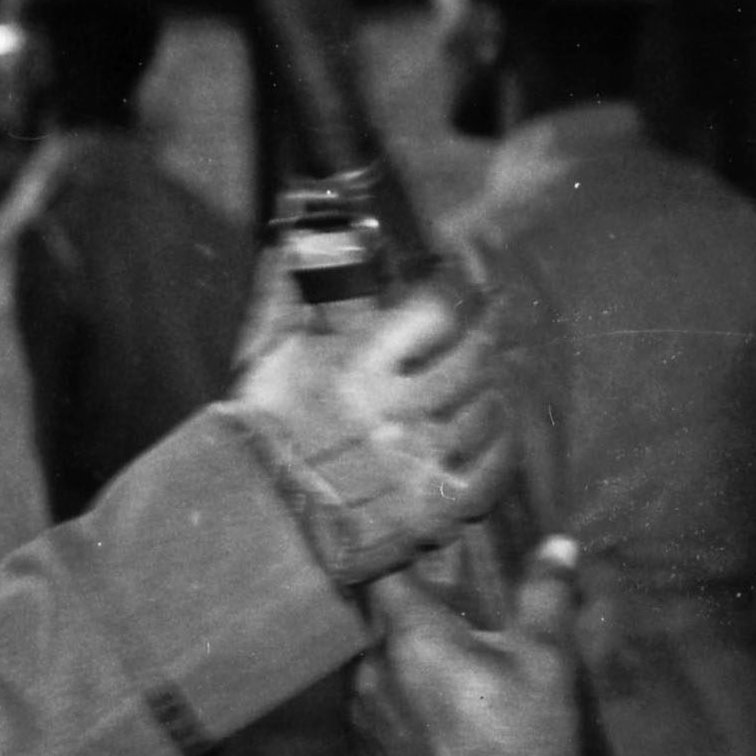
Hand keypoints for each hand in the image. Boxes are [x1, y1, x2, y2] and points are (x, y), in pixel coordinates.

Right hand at [229, 281, 514, 582]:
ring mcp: (416, 465)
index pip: (436, 311)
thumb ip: (287, 291)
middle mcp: (394, 413)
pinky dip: (502, 445)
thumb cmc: (256, 431)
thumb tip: (292, 237)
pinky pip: (489, 474)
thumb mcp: (268, 352)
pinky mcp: (427, 513)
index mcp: (357, 368)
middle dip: (493, 324)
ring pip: (486, 411)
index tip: (462, 275)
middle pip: (474, 356)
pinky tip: (501, 424)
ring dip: (500, 380)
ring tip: (505, 361)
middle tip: (502, 307)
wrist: (250, 518)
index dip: (457, 286)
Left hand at [359, 540, 585, 755]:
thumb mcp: (545, 658)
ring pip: (384, 672)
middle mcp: (374, 672)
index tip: (425, 551)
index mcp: (409, 635)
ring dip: (413, 669)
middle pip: (386, 625)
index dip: (400, 555)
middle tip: (463, 622)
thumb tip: (557, 546)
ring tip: (461, 681)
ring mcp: (368, 720)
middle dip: (419, 620)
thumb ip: (546, 595)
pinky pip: (386, 717)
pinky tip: (450, 726)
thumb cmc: (520, 737)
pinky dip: (410, 712)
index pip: (382, 572)